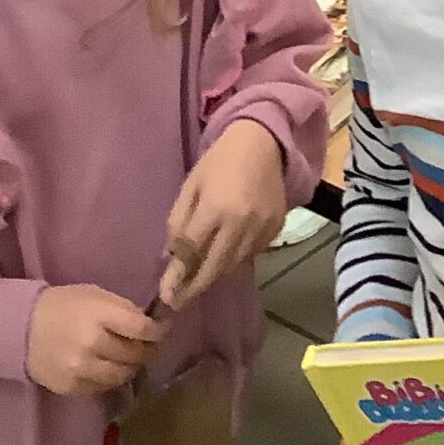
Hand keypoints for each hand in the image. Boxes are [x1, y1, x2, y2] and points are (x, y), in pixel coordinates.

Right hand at [24, 283, 164, 395]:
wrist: (20, 329)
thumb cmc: (62, 305)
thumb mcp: (94, 295)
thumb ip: (122, 309)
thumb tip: (150, 325)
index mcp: (99, 316)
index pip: (141, 328)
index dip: (157, 331)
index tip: (162, 330)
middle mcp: (92, 345)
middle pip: (134, 354)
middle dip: (147, 349)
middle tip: (149, 346)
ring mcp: (81, 370)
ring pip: (122, 375)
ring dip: (132, 367)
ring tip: (133, 359)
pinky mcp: (72, 387)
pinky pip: (103, 387)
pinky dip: (111, 378)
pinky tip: (110, 368)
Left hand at [161, 119, 286, 308]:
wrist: (262, 143)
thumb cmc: (219, 161)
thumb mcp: (190, 186)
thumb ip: (179, 222)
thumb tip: (171, 257)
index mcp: (215, 208)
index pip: (192, 252)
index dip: (178, 277)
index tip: (166, 296)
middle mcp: (241, 223)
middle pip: (215, 267)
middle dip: (195, 287)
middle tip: (179, 301)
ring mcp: (262, 227)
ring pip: (234, 265)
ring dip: (215, 275)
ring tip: (200, 280)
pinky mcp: (277, 228)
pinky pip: (253, 254)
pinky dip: (237, 259)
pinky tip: (226, 255)